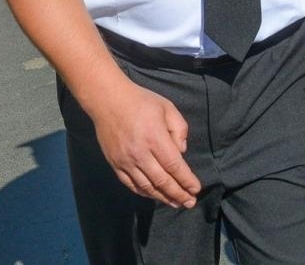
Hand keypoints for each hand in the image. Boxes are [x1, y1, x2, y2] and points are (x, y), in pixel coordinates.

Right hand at [88, 80, 200, 208]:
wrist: (108, 101)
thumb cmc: (141, 102)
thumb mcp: (168, 108)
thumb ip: (179, 130)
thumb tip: (182, 152)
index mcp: (155, 138)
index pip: (174, 166)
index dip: (186, 180)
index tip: (196, 189)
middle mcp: (140, 153)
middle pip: (162, 180)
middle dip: (178, 194)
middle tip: (190, 203)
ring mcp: (125, 161)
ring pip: (146, 186)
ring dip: (162, 197)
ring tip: (176, 203)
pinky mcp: (115, 164)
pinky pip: (131, 184)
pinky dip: (144, 192)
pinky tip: (155, 195)